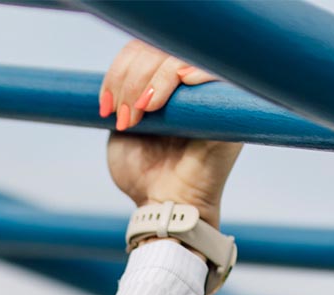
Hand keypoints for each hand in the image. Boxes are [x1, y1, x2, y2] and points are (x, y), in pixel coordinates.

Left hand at [100, 40, 241, 227]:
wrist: (164, 207)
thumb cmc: (144, 177)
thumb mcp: (120, 134)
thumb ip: (124, 100)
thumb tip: (126, 71)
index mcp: (162, 88)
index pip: (144, 50)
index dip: (121, 70)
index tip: (106, 107)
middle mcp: (186, 87)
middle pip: (160, 49)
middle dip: (132, 77)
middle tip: (125, 114)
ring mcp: (208, 94)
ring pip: (182, 57)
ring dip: (153, 79)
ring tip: (143, 111)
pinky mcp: (228, 107)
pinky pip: (217, 72)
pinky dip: (192, 73)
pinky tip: (173, 90)